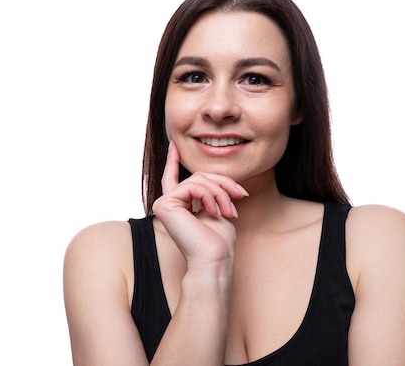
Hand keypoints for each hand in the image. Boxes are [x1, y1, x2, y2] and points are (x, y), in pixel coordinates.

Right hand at [151, 141, 248, 267]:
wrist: (214, 259)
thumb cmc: (219, 242)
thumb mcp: (220, 208)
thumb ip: (213, 191)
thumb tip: (216, 178)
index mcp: (178, 206)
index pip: (173, 179)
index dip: (173, 161)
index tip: (174, 145)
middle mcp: (168, 204)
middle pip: (198, 176)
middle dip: (223, 184)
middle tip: (240, 196)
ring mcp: (163, 203)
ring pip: (197, 179)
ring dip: (220, 192)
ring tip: (229, 211)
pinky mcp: (164, 204)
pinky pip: (192, 186)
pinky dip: (209, 196)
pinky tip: (214, 212)